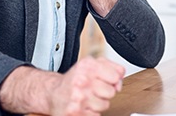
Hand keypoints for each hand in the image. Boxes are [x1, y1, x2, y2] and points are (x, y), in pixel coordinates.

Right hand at [0, 57, 124, 115]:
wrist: (53, 93)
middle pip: (111, 92)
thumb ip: (110, 66)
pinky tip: (84, 105)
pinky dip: (92, 112)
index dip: (114, 80)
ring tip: (88, 97)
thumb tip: (121, 75)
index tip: (107, 80)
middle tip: (95, 89)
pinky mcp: (76, 112)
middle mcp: (82, 80)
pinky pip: (96, 115)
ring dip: (98, 103)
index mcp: (88, 66)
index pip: (116, 76)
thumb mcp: (90, 64)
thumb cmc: (75, 78)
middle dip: (105, 92)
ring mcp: (79, 97)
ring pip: (105, 105)